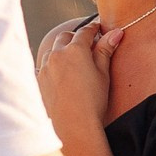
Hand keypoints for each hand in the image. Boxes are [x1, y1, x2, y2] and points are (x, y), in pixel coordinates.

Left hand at [35, 17, 115, 137]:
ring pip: (52, 50)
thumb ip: (105, 50)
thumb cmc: (93, 100)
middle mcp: (57, 54)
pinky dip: (52, 65)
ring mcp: (45, 67)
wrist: (74, 125)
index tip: (98, 29)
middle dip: (75, 38)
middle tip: (86, 45)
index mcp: (75, 49)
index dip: (93, 29)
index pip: (85, 32)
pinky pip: (44, 66)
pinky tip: (60, 74)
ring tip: (72, 60)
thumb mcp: (103, 73)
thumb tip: (116, 32)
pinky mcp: (39, 80)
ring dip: (62, 50)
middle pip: (65, 37)